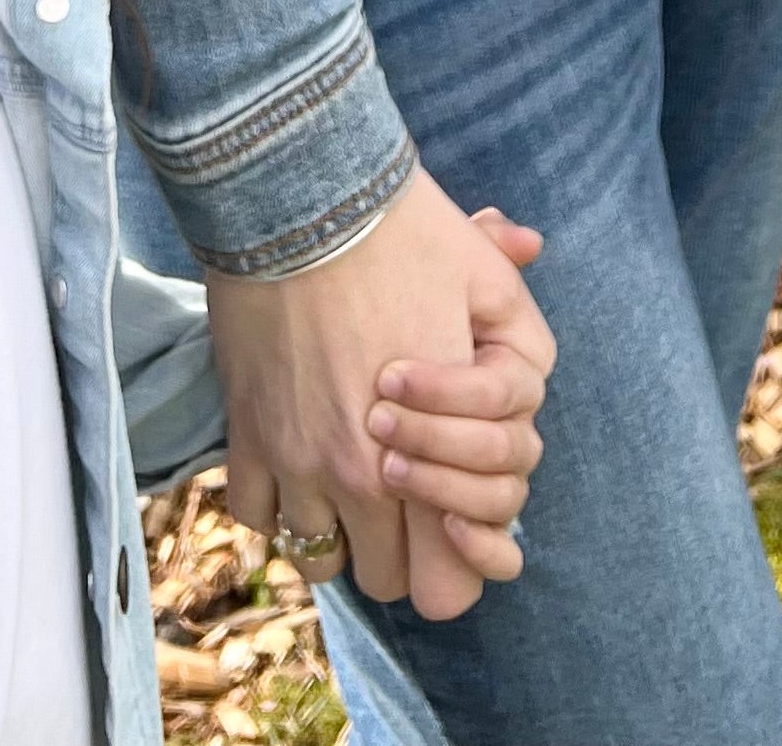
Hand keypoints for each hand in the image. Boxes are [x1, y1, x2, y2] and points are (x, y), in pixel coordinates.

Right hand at [210, 167, 558, 617]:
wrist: (300, 202)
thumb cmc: (401, 235)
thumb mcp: (483, 277)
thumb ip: (518, 327)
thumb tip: (535, 281)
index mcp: (429, 450)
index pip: (446, 577)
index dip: (452, 565)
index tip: (445, 526)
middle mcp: (361, 474)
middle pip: (382, 579)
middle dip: (394, 549)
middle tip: (396, 497)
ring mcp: (297, 463)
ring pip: (316, 558)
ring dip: (333, 530)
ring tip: (341, 481)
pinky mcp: (246, 438)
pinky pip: (258, 518)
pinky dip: (276, 503)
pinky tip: (292, 460)